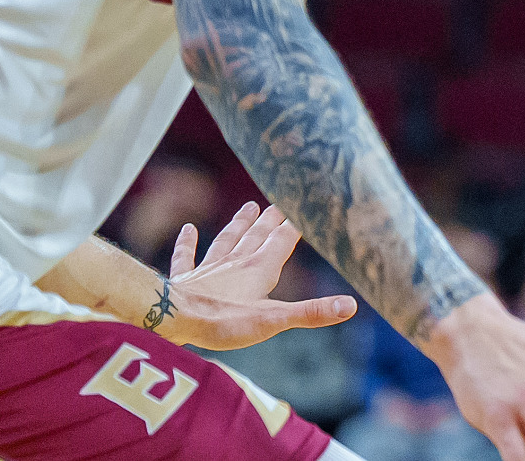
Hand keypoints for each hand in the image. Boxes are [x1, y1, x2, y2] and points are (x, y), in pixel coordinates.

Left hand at [156, 201, 356, 350]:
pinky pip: (187, 256)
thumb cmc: (224, 321)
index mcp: (260, 270)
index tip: (305, 208)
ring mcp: (209, 269)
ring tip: (249, 205)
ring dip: (239, 224)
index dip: (295, 226)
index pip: (282, 241)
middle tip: (280, 203)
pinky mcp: (185, 279)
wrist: (175, 318)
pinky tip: (188, 229)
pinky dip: (187, 242)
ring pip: (227, 240)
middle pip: (257, 236)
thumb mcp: (273, 320)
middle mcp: (236, 263)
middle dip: (271, 220)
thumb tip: (349, 305)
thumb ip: (311, 312)